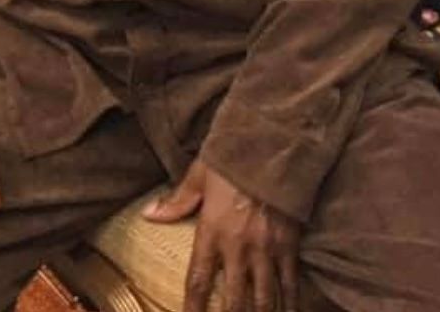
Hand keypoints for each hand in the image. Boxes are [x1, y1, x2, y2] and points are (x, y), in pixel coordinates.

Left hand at [143, 160, 299, 311]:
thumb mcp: (200, 175)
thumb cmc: (233, 158)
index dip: (192, 309)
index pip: (198, 281)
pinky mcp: (289, 245)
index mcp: (213, 230)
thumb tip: (149, 214)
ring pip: (264, 300)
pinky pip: (289, 284)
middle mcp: (239, 247)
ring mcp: (267, 249)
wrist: (274, 144)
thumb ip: (177, 201)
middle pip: (234, 301)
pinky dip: (289, 304)